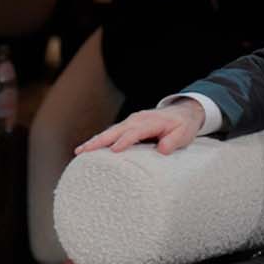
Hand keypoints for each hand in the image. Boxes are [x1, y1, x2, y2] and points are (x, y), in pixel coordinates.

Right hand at [75, 98, 205, 154]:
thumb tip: (162, 150)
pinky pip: (111, 133)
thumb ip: (173, 141)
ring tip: (79, 152)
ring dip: (94, 141)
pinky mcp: (127, 127)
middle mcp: (136, 120)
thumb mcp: (184, 133)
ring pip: (109, 132)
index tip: (114, 151)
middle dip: (99, 141)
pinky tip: (88, 149)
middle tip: (84, 151)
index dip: (124, 141)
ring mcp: (130, 122)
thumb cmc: (183, 125)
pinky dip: (99, 140)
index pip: (134, 132)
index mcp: (149, 122)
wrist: (183, 111)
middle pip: (115, 131)